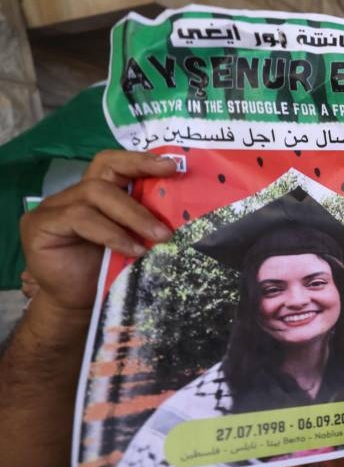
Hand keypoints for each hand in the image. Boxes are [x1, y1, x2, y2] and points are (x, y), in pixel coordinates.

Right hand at [20, 150, 176, 313]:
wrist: (77, 306)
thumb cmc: (108, 273)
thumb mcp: (134, 241)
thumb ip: (145, 221)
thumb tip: (182, 209)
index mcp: (96, 194)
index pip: (113, 164)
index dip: (140, 161)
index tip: (172, 166)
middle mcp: (72, 195)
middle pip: (104, 173)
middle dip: (140, 184)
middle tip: (169, 203)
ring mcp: (52, 208)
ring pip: (95, 194)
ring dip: (133, 216)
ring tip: (159, 237)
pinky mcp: (39, 225)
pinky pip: (80, 219)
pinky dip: (111, 233)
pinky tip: (132, 250)